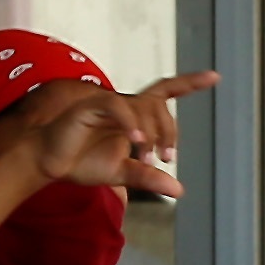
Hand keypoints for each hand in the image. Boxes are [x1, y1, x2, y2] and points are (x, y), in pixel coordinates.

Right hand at [0, 71, 213, 201]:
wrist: (48, 164)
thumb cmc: (81, 163)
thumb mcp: (122, 173)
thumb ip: (148, 177)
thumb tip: (179, 188)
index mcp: (134, 117)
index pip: (165, 93)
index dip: (189, 83)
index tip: (215, 76)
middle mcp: (123, 107)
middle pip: (158, 105)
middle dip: (169, 131)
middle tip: (166, 158)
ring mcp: (106, 104)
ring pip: (141, 107)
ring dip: (151, 133)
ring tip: (147, 158)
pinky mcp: (89, 107)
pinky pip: (117, 107)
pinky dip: (130, 123)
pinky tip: (136, 142)